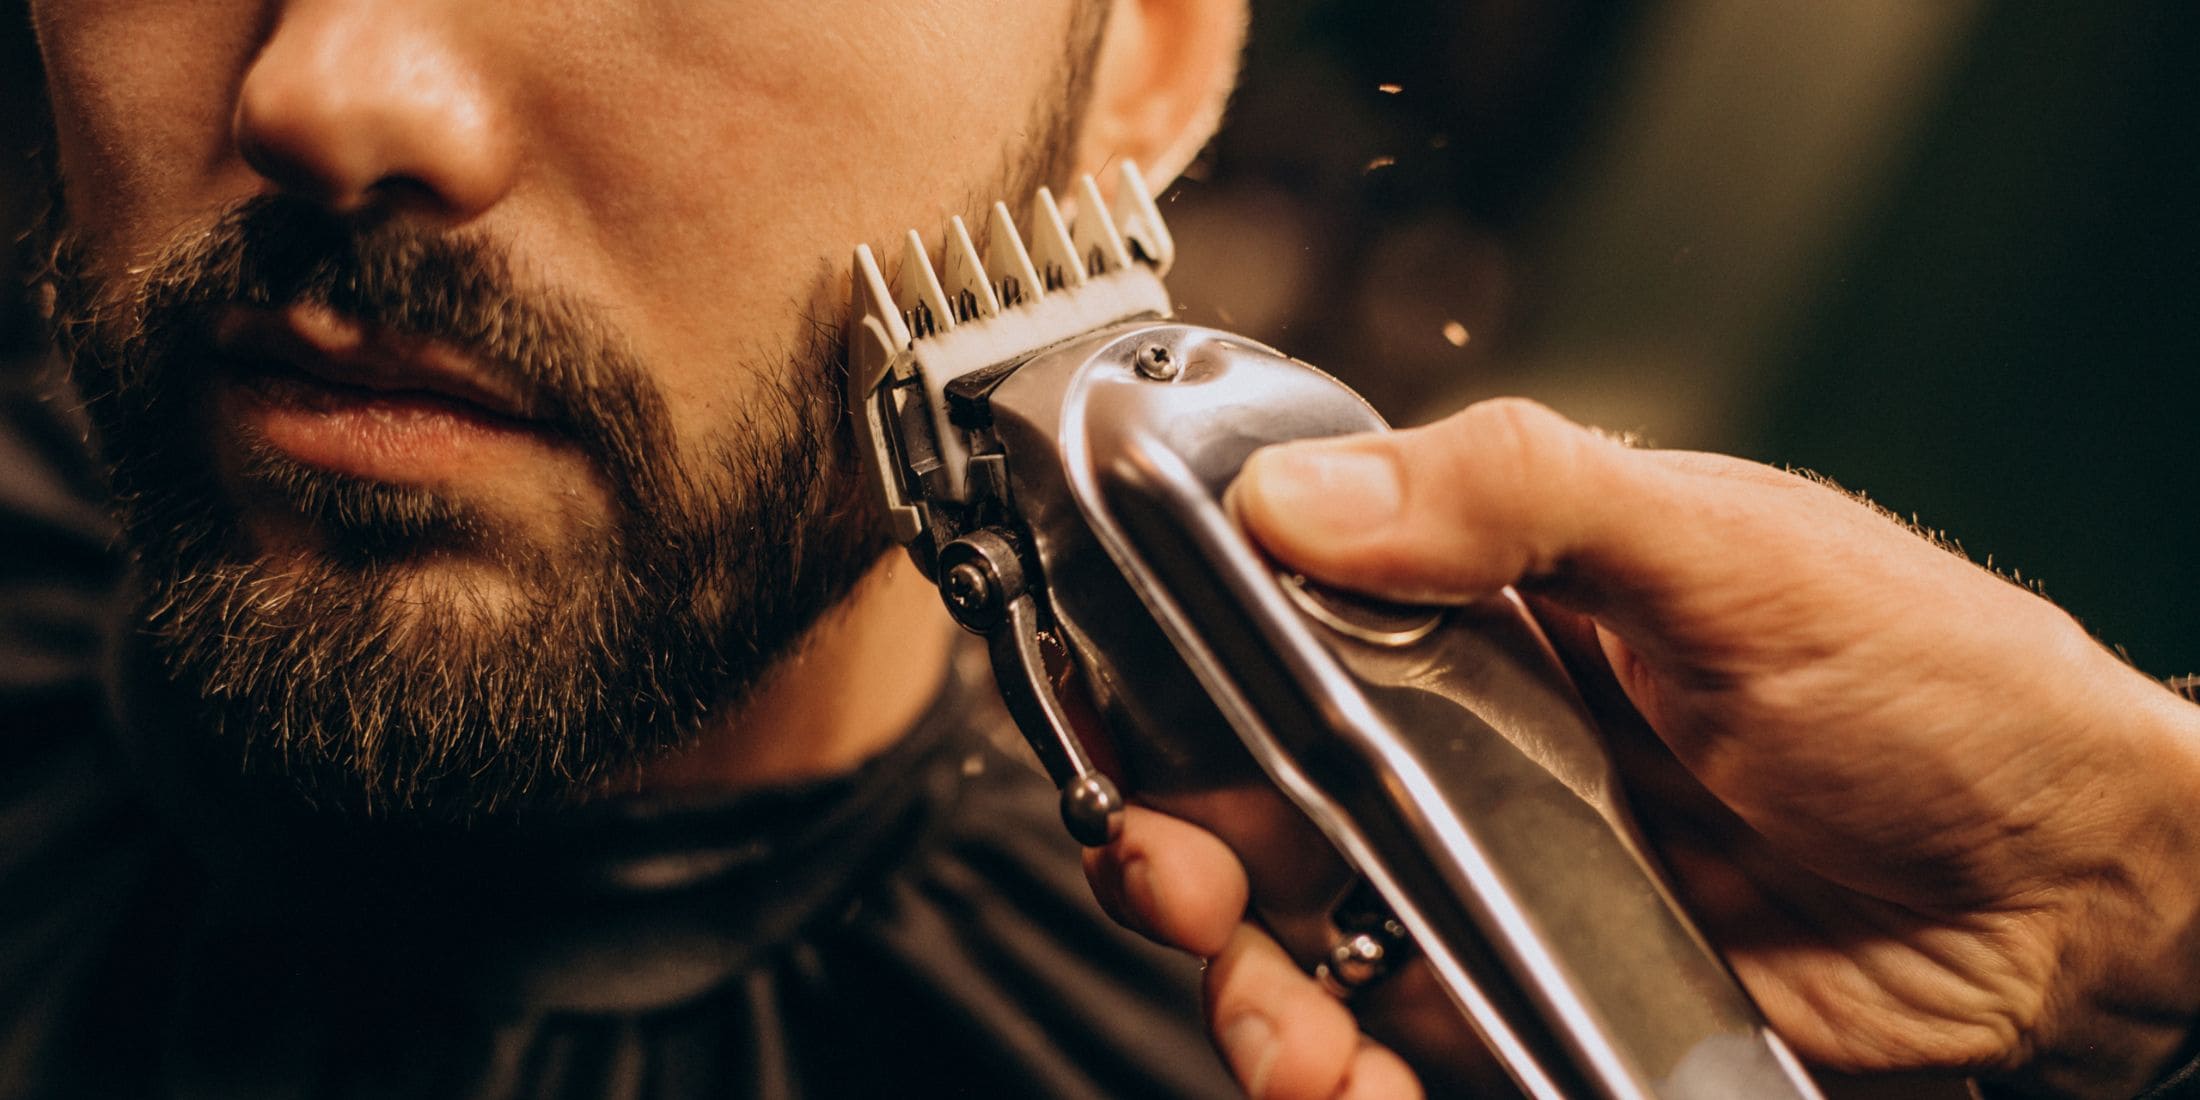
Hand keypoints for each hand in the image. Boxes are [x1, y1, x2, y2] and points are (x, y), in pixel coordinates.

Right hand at [1085, 398, 2199, 1098]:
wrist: (2072, 889)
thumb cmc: (1933, 682)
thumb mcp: (1725, 548)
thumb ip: (1517, 497)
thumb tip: (1304, 497)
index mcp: (1484, 603)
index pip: (1270, 618)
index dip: (1174, 669)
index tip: (1121, 711)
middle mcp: (1464, 740)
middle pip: (1248, 796)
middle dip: (1175, 847)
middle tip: (1172, 878)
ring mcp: (1493, 874)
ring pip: (1298, 935)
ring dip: (1246, 989)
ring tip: (1283, 1030)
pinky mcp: (1534, 989)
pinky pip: (1394, 1041)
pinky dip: (1342, 1076)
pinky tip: (1352, 1081)